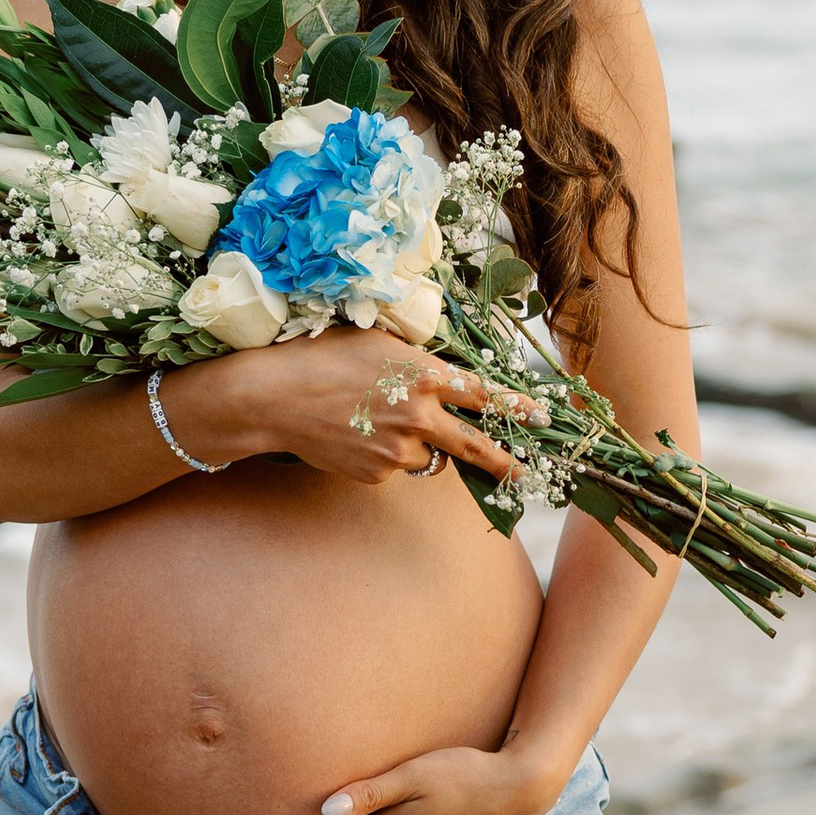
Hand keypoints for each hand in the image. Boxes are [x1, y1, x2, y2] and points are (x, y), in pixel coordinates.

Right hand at [168, 329, 542, 485]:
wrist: (274, 397)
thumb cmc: (323, 355)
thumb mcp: (378, 341)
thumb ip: (418, 361)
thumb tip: (445, 377)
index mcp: (424, 375)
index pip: (484, 395)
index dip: (515, 407)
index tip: (540, 417)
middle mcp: (419, 415)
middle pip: (476, 444)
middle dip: (505, 459)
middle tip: (526, 470)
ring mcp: (398, 450)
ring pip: (429, 455)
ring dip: (420, 443)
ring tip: (379, 420)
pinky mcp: (377, 473)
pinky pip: (396, 465)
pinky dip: (386, 453)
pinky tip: (356, 432)